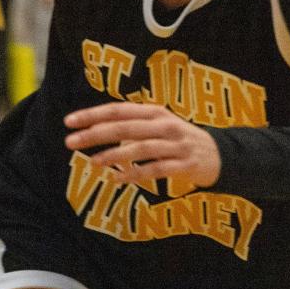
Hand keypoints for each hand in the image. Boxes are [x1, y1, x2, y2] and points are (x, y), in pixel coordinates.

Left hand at [64, 102, 221, 187]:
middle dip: (96, 134)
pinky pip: (156, 169)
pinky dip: (135, 174)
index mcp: (154, 112)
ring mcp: (176, 145)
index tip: (69, 121)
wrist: (220, 155)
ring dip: (114, 155)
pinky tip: (117, 178)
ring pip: (140, 148)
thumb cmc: (178, 140)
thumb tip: (95, 128)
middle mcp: (164, 125)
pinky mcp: (184, 165)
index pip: (118, 109)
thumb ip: (132, 124)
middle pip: (125, 127)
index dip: (93, 114)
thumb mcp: (158, 124)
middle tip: (71, 141)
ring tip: (92, 162)